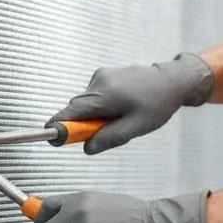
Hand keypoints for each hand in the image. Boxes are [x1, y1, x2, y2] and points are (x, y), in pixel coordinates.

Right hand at [48, 53, 214, 154]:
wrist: (171, 81)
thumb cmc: (157, 104)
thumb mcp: (135, 127)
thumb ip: (110, 138)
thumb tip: (87, 148)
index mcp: (106, 94)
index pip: (71, 111)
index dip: (59, 126)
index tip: (51, 138)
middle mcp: (99, 81)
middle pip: (76, 107)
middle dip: (81, 124)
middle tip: (99, 135)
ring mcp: (101, 75)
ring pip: (85, 102)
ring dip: (93, 115)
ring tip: (119, 118)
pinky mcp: (104, 74)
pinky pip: (93, 95)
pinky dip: (99, 106)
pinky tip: (120, 107)